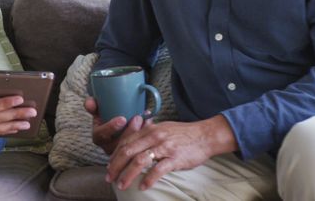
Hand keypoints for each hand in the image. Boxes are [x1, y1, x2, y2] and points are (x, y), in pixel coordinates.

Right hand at [84, 96, 150, 154]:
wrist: (117, 121)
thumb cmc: (107, 115)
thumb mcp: (98, 109)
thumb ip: (92, 104)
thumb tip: (89, 103)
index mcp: (98, 136)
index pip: (101, 135)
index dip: (111, 128)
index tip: (122, 119)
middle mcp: (108, 146)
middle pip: (118, 143)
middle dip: (129, 131)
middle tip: (137, 117)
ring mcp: (121, 151)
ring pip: (130, 147)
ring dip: (139, 133)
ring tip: (145, 119)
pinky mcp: (132, 152)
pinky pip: (139, 146)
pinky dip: (146, 134)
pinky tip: (149, 122)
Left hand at [105, 115, 237, 191]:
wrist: (205, 135)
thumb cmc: (184, 134)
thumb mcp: (163, 128)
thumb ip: (148, 133)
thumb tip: (134, 140)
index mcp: (149, 130)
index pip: (125, 142)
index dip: (115, 155)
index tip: (109, 166)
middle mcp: (154, 136)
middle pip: (127, 151)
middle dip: (115, 166)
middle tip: (109, 178)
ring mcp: (164, 147)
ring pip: (139, 161)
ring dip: (128, 175)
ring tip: (122, 185)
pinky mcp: (174, 158)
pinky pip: (158, 170)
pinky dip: (148, 179)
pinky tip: (143, 187)